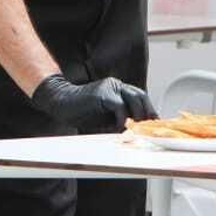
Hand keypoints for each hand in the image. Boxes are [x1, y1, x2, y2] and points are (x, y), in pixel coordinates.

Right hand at [29, 75, 156, 130]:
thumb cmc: (82, 111)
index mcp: (118, 89)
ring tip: (137, 129)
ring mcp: (110, 87)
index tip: (154, 124)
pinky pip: (119, 105)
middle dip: (148, 113)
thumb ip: (120, 118)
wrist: (61, 102)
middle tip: (149, 128)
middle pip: (141, 96)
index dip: (149, 110)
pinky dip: (122, 118)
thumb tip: (135, 130)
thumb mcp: (106, 116)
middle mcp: (116, 85)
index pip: (140, 97)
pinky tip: (120, 127)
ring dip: (138, 116)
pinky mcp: (102, 93)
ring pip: (134, 98)